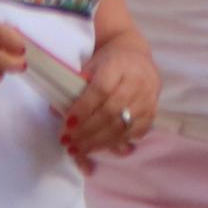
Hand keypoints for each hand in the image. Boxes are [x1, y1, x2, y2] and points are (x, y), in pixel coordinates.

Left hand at [62, 34, 158, 162]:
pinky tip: (97, 147)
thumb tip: (56, 111)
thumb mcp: (91, 65)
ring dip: (97, 142)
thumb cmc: (109, 63)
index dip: (83, 109)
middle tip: (68, 141)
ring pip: (122, 127)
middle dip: (87, 131)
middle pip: (111, 112)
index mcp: (119, 65)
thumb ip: (76, 86)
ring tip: (78, 149)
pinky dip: (114, 143)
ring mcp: (147, 100)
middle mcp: (137, 83)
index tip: (67, 123)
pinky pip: (133, 134)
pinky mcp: (152, 115)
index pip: (100, 90)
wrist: (137, 58)